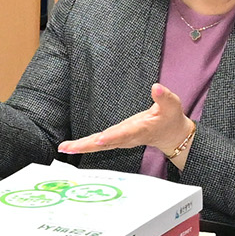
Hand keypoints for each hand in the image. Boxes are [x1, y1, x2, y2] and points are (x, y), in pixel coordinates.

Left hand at [57, 83, 192, 159]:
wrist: (171, 135)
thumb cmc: (170, 118)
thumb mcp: (172, 105)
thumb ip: (164, 97)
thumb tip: (156, 87)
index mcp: (140, 130)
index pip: (124, 134)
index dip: (112, 137)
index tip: (100, 139)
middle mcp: (127, 137)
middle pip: (104, 144)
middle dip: (86, 146)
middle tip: (67, 148)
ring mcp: (120, 139)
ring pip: (98, 145)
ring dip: (81, 146)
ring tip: (63, 148)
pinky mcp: (116, 138)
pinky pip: (98, 144)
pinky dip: (84, 145)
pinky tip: (71, 147)